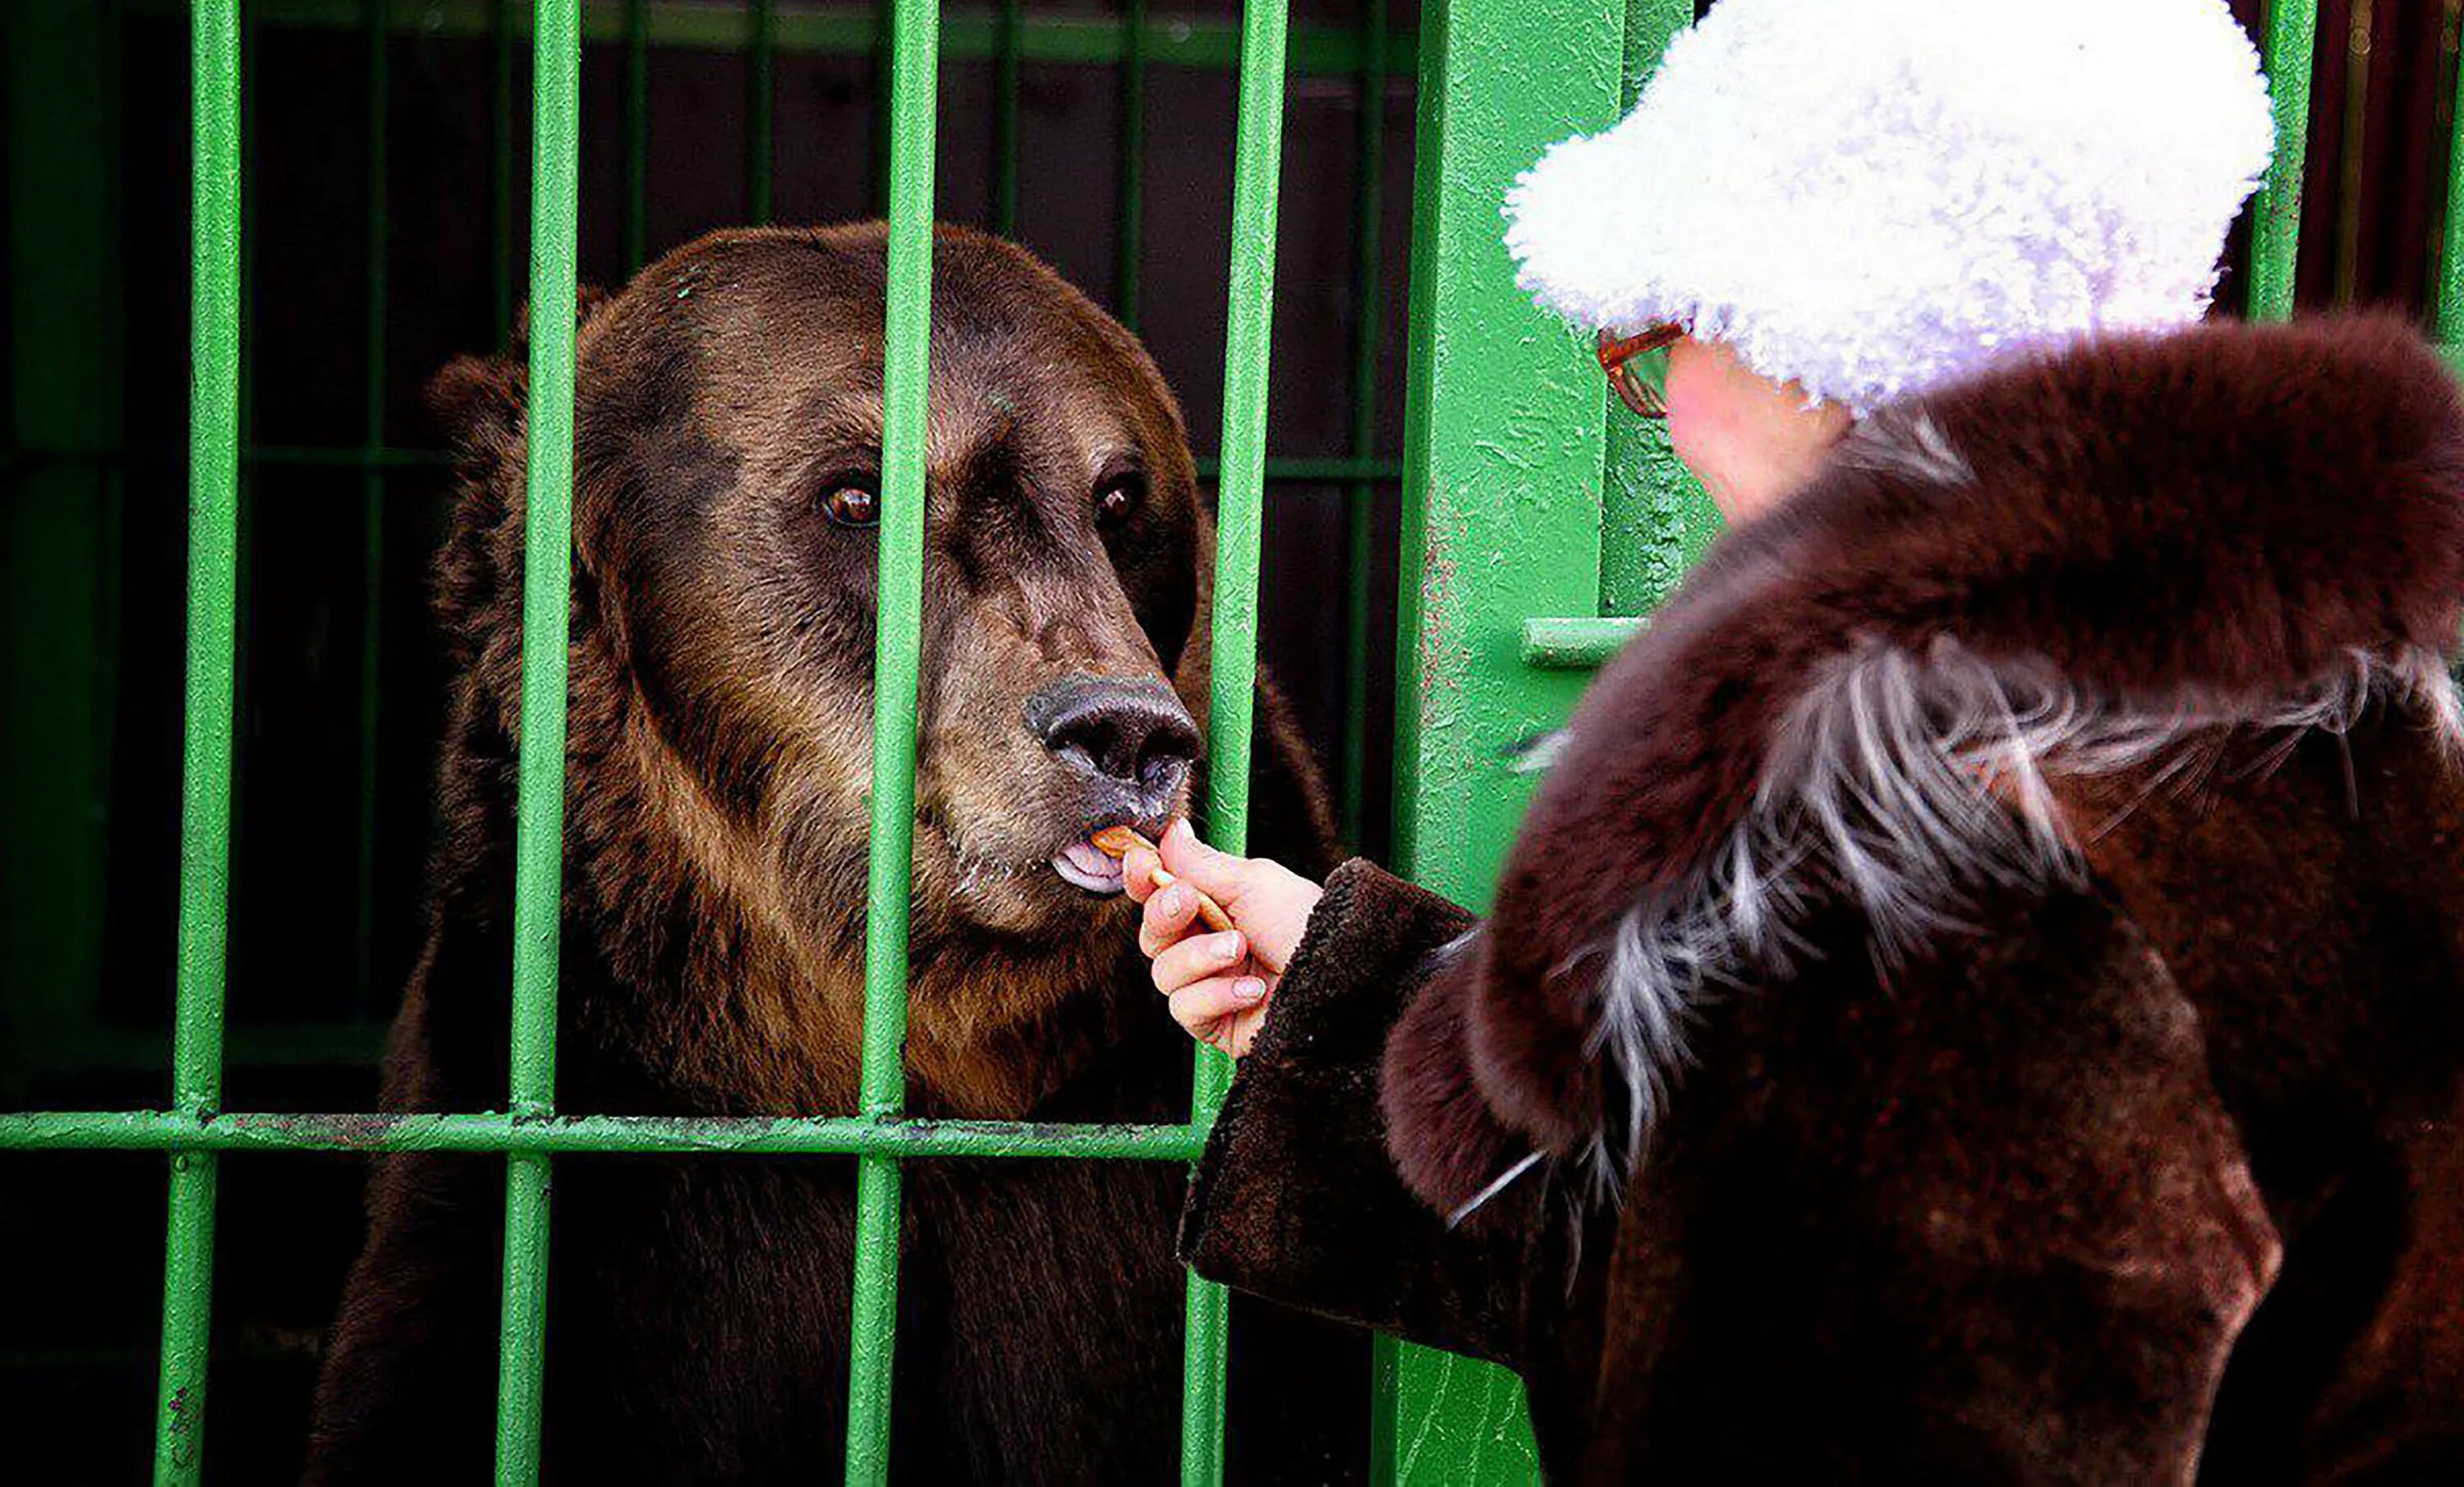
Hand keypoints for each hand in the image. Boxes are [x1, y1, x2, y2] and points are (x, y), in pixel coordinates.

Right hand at [1122, 819, 1323, 1056]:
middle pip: (1152, 934)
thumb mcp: (1255, 882)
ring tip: (1240, 950)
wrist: (1340, 978)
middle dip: (1164, 914)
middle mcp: (1210, 947)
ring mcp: (1212, 986)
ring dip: (1200, 956)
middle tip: (1188, 902)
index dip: (1143, 878)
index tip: (1140, 862)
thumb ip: (1202, 863)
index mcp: (1218, 909)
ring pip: (1164, 972)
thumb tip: (1171, 831)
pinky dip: (1216, 994)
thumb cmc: (1307, 925)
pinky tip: (1252, 989)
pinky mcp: (1216, 1023)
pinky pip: (1185, 1007)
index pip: (1161, 894)